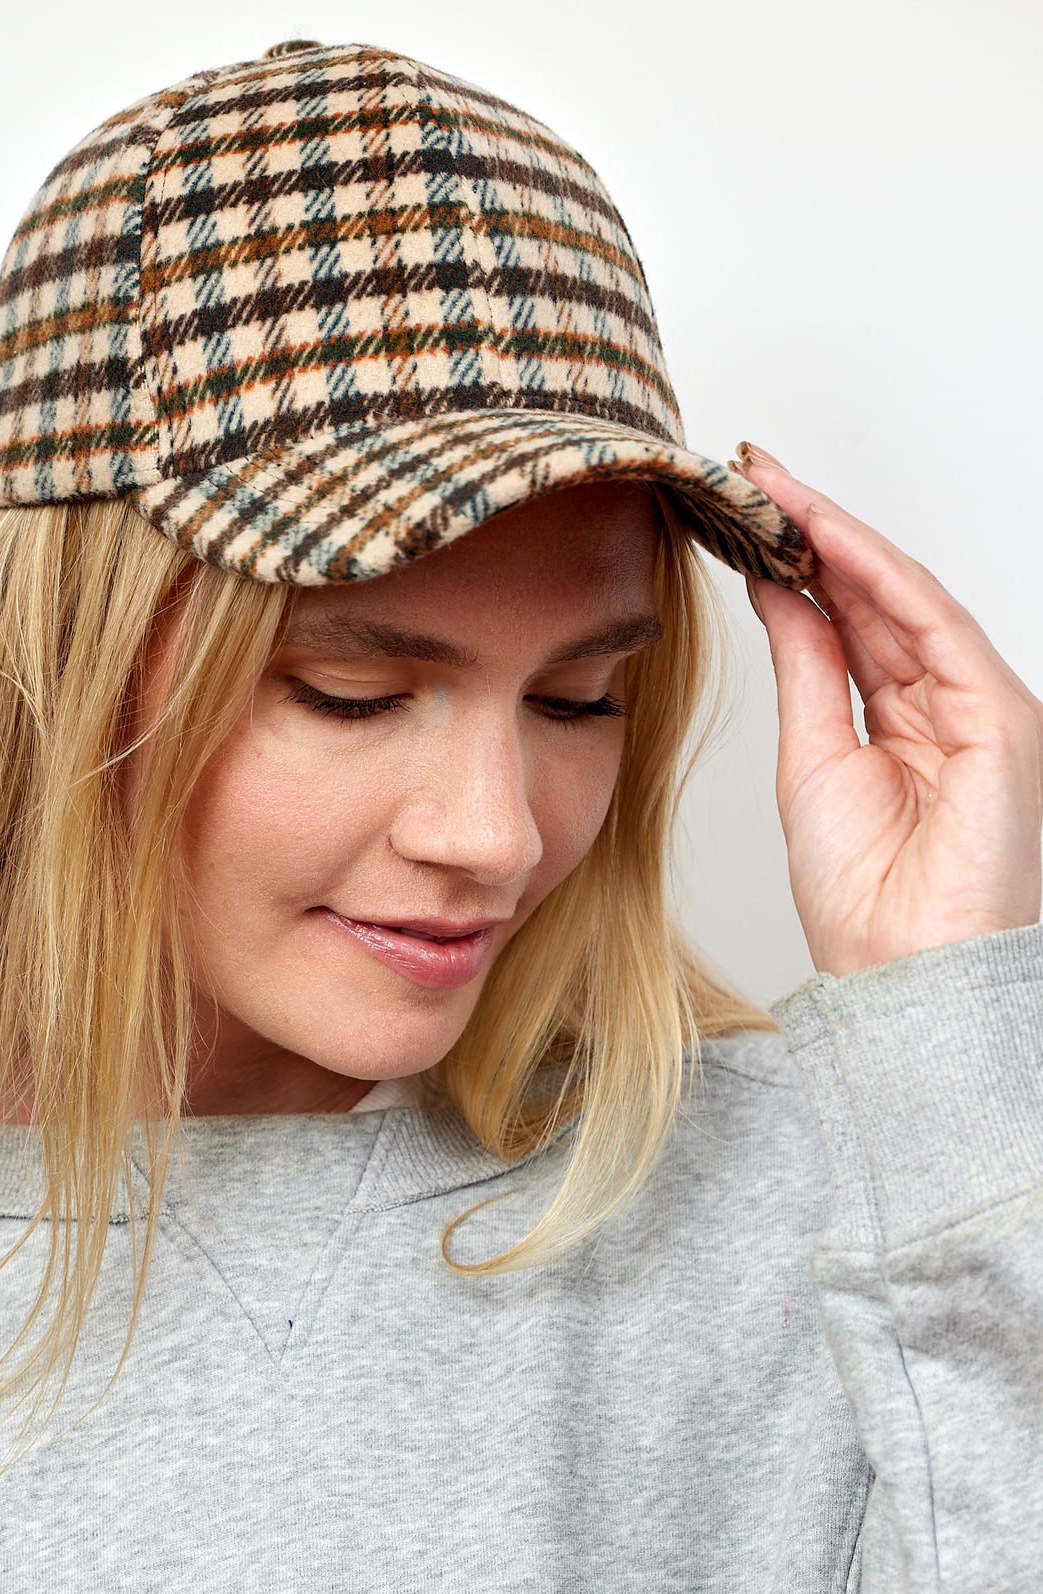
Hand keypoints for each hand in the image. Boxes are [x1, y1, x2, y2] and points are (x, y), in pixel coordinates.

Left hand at [732, 446, 1042, 977]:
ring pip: (904, 597)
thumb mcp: (810, 761)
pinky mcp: (997, 714)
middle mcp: (949, 705)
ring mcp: (978, 706)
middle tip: (751, 470)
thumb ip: (806, 670)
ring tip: (775, 485)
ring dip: (838, 534)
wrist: (901, 975)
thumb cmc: (863, 901)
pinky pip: (932, 624)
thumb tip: (779, 592)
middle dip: (813, 529)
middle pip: (876, 596)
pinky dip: (877, 574)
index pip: (853, 620)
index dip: (801, 561)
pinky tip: (824, 536)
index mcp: (907, 723)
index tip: (745, 511)